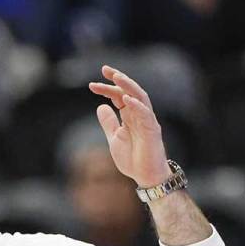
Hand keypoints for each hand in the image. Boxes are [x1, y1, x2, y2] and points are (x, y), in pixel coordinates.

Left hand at [88, 65, 172, 187]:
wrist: (145, 176)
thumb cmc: (133, 158)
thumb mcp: (114, 138)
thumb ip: (108, 123)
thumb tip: (100, 106)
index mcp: (129, 116)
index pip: (119, 96)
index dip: (107, 88)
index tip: (92, 85)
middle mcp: (139, 114)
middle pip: (129, 91)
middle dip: (118, 79)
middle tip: (105, 70)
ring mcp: (147, 120)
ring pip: (140, 97)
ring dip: (128, 86)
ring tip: (117, 77)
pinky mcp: (152, 129)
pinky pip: (145, 113)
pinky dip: (136, 105)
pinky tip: (126, 98)